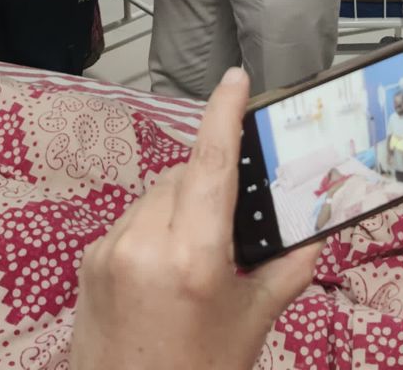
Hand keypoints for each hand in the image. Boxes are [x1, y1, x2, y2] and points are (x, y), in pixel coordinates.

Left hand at [69, 68, 318, 369]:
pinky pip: (131, 221)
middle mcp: (145, 243)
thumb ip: (286, 270)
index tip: (236, 79)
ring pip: (155, 197)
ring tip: (199, 259)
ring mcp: (110, 249)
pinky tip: (166, 271)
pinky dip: (154, 229)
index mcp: (192, 258)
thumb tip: (313, 232)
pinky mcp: (89, 259)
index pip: (211, 165)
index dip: (224, 114)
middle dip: (210, 185)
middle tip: (233, 221)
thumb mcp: (252, 324)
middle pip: (184, 178)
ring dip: (181, 207)